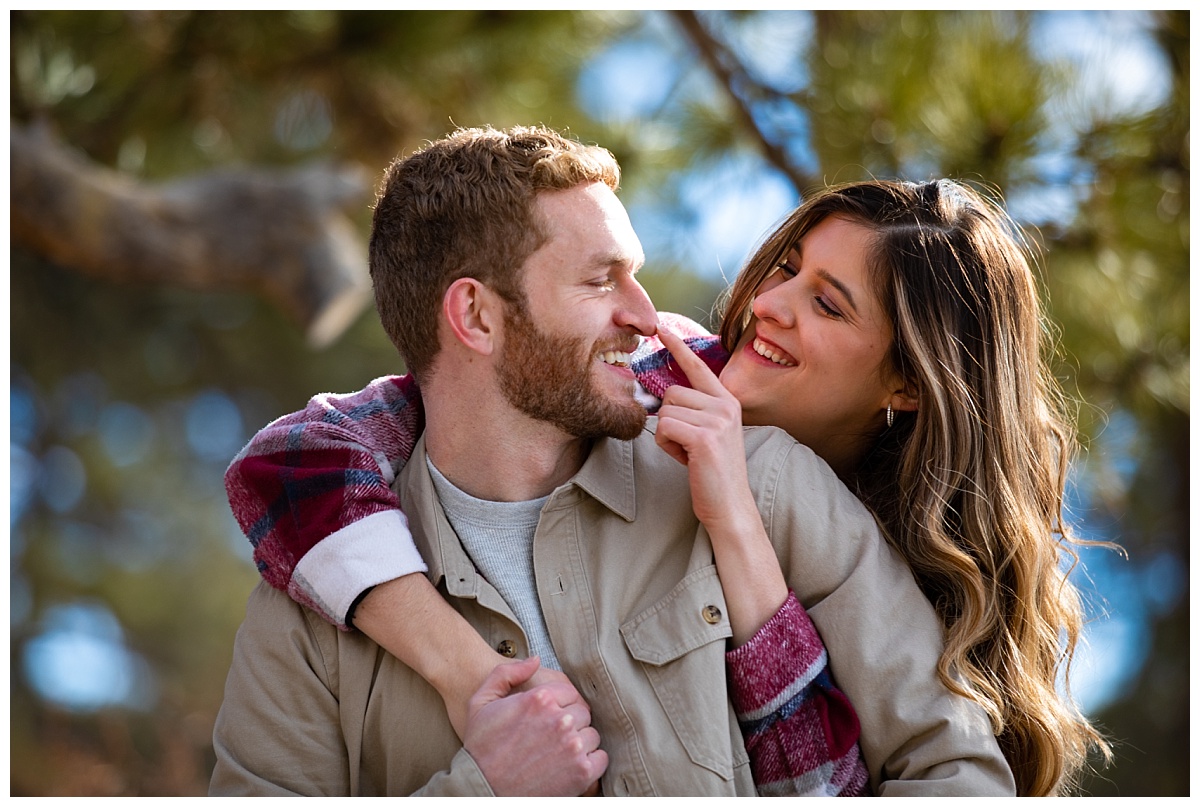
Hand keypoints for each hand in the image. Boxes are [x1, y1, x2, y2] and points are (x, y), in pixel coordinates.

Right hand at [464, 656, 607, 795]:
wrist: (482, 790)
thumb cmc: (480, 747)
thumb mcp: (481, 701)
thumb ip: (508, 673)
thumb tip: (536, 660)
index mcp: (540, 698)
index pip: (570, 693)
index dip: (560, 706)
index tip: (549, 719)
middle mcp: (560, 720)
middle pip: (582, 713)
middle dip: (570, 723)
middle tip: (552, 738)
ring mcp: (573, 746)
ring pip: (592, 735)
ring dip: (580, 742)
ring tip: (559, 753)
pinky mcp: (581, 772)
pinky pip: (601, 758)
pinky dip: (590, 762)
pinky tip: (571, 766)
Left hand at [654, 327, 758, 530]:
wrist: (730, 506)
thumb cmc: (713, 472)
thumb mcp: (710, 433)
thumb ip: (694, 410)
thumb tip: (664, 397)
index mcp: (728, 401)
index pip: (698, 366)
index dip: (677, 346)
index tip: (660, 328)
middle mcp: (725, 405)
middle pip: (671, 392)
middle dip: (669, 419)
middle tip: (687, 444)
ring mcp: (717, 420)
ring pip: (665, 411)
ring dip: (668, 435)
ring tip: (688, 453)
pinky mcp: (704, 438)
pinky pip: (665, 428)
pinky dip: (667, 446)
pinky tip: (685, 459)